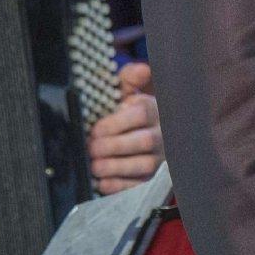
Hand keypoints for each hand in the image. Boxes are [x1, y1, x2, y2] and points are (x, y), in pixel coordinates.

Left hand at [88, 62, 162, 194]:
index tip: (96, 129)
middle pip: (145, 141)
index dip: (116, 123)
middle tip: (92, 148)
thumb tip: (142, 68)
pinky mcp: (154, 179)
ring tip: (95, 166)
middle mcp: (163, 134)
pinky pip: (141, 186)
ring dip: (117, 167)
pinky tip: (103, 182)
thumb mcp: (131, 91)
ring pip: (145, 165)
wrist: (150, 132)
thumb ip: (130, 78)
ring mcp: (161, 159)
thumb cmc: (134, 111)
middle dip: (115, 146)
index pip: (142, 113)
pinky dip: (121, 186)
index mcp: (156, 110)